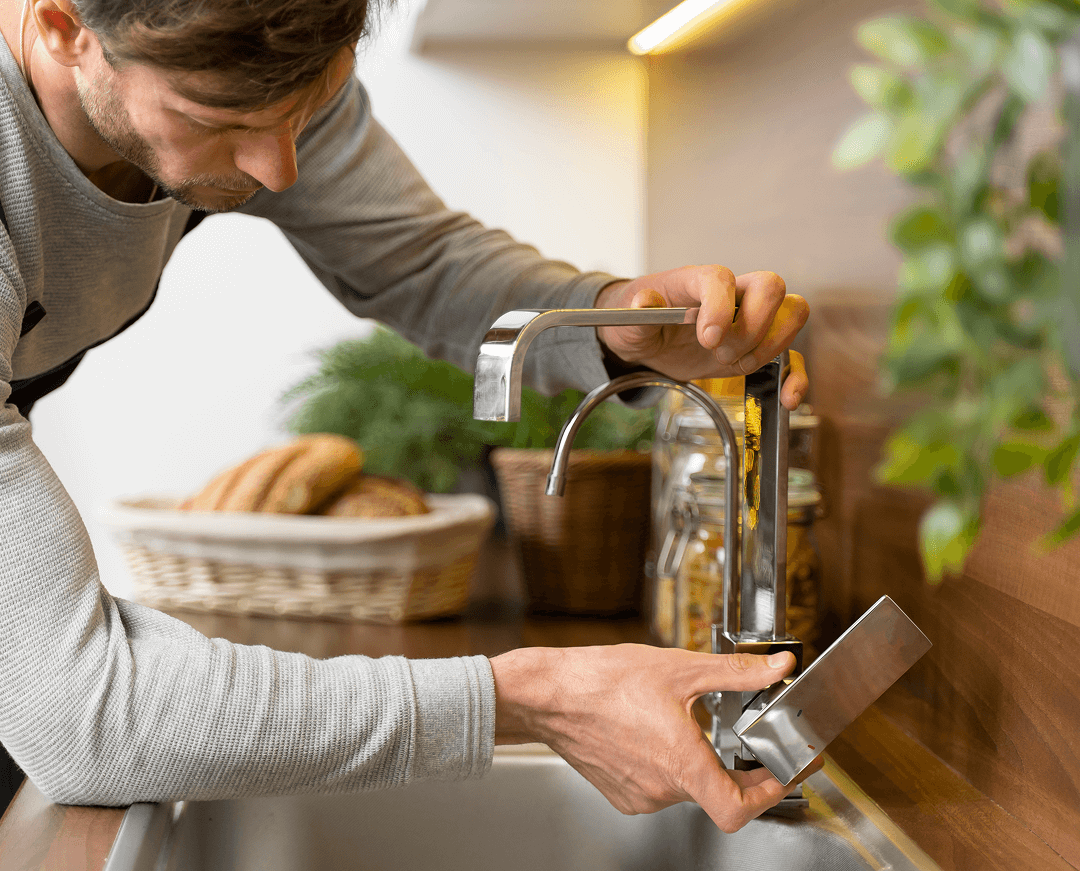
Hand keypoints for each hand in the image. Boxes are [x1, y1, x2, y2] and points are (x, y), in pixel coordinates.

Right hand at [489, 644, 822, 832]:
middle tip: (757, 745)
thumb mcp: (680, 667)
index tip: (786, 770)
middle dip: (740, 769)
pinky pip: (660, 788)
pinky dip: (671, 766)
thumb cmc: (602, 681)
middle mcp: (662, 789)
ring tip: (696, 727)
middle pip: (718, 794)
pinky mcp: (622, 794)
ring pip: (688, 789)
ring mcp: (640, 795)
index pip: (741, 807)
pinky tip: (660, 735)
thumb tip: (777, 666)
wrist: (549, 694)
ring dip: (701, 764)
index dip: (772, 790)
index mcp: (681, 763)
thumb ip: (736, 672)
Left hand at [594, 266, 808, 409]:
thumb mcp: (628, 319)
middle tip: (718, 352)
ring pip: (791, 314)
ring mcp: (749, 320)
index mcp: (697, 281)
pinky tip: (786, 398)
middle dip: (751, 328)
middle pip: (771, 288)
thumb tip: (644, 301)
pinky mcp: (755, 348)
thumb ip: (639, 311)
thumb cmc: (638, 320)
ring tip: (734, 365)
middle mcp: (732, 294)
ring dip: (770, 348)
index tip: (707, 338)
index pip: (722, 279)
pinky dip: (795, 377)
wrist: (645, 339)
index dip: (720, 307)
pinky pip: (791, 357)